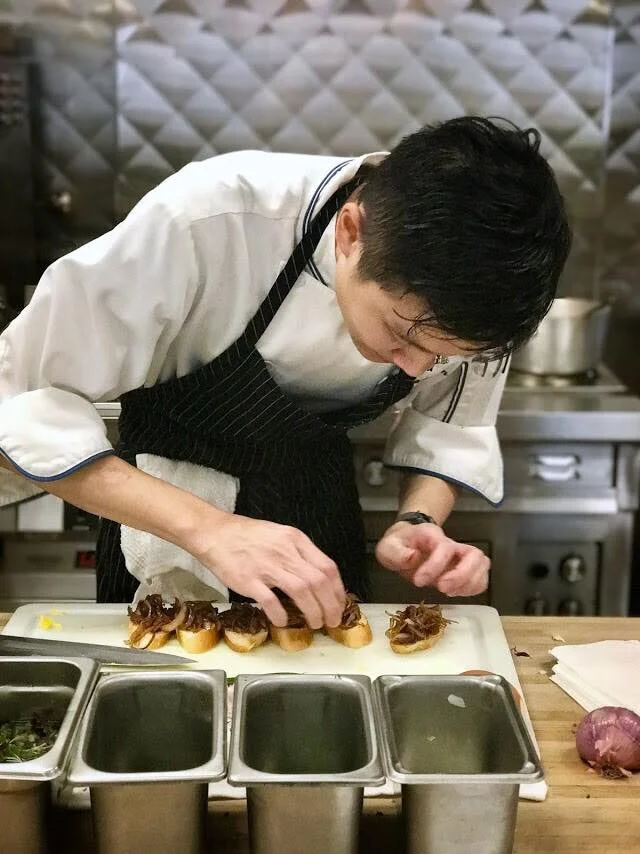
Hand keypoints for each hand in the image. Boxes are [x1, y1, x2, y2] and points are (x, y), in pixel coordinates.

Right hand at [193, 514, 345, 628]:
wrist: (214, 533)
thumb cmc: (247, 535)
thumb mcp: (280, 535)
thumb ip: (298, 553)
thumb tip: (317, 577)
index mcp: (295, 539)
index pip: (327, 567)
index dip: (338, 590)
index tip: (339, 605)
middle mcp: (285, 551)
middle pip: (319, 581)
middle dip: (330, 605)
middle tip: (332, 620)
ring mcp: (267, 566)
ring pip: (302, 591)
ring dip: (313, 611)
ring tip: (316, 623)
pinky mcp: (249, 581)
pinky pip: (271, 601)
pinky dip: (281, 614)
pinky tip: (283, 622)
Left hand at [375, 521, 488, 596]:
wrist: (407, 542)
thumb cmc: (399, 546)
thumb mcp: (388, 548)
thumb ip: (396, 553)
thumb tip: (413, 558)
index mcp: (432, 536)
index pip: (444, 547)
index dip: (435, 565)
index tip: (419, 581)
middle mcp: (452, 544)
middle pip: (473, 554)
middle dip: (461, 575)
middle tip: (443, 589)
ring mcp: (461, 556)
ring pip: (482, 565)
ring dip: (470, 583)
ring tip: (450, 592)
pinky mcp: (466, 568)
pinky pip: (481, 577)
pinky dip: (473, 588)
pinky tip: (456, 593)